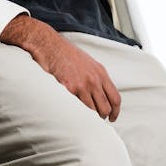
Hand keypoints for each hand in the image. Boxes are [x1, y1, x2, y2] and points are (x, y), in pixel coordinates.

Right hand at [0, 15, 121, 120]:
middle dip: (101, 116)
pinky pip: (77, 108)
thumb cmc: (66, 54)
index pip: (115, 98)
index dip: (115, 111)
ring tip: (82, 118)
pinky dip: (76, 114)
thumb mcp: (88, 63)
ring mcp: (82, 85)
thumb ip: (96, 77)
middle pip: (105, 107)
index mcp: (101, 73)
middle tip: (95, 120)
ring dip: (88, 117)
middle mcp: (94, 80)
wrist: (49, 46)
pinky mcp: (69, 89)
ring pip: (92, 111)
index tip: (112, 118)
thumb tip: (100, 94)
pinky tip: (72, 114)